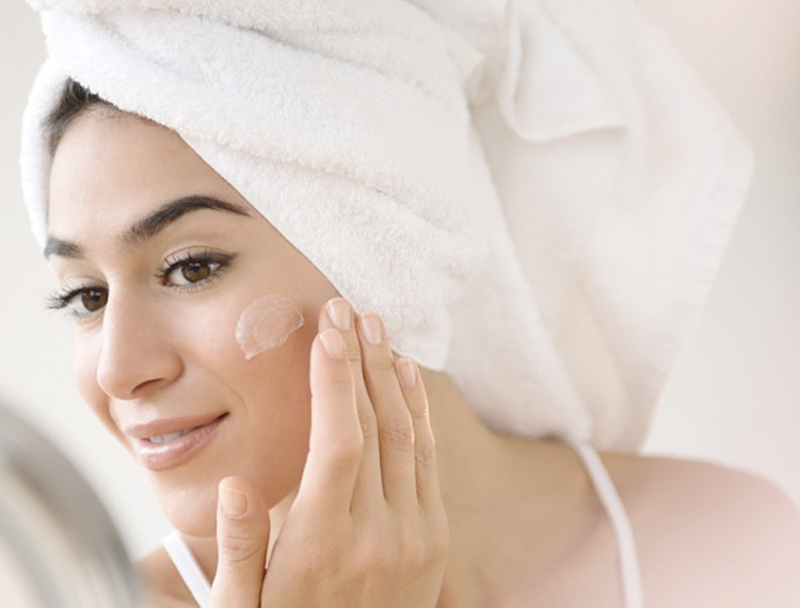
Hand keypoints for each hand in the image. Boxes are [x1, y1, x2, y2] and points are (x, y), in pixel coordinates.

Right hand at [209, 297, 448, 606]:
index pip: (337, 444)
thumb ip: (241, 550)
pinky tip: (406, 377)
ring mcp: (415, 535)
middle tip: (347, 310)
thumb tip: (236, 487)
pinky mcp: (434, 537)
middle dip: (360, 361)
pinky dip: (419, 412)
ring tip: (375, 328)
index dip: (334, 382)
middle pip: (375, 427)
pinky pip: (428, 460)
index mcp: (322, 547)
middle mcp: (378, 535)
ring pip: (408, 436)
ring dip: (391, 376)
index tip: (326, 334)